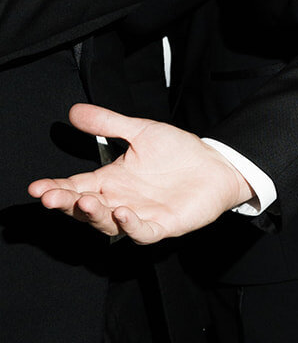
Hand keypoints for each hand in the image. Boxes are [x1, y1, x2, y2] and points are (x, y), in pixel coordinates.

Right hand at [29, 103, 251, 242]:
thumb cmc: (178, 151)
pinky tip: (122, 213)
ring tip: (84, 201)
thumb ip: (108, 123)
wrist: (216, 163)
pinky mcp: (163, 225)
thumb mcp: (140, 131)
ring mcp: (140, 215)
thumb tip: (73, 110)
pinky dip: (131, 226)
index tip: (36, 187)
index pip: (75, 186)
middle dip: (65, 204)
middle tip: (50, 197)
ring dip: (94, 214)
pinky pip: (143, 232)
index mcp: (111, 181)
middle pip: (84, 208)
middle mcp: (120, 200)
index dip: (55, 188)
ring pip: (108, 223)